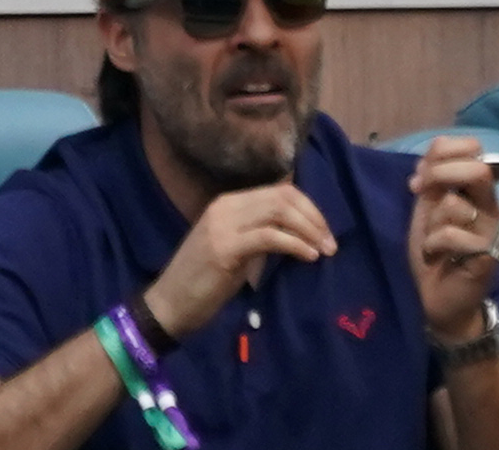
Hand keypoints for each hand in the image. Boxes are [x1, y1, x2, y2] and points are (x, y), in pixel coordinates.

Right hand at [147, 177, 343, 339]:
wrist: (168, 306)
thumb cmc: (201, 284)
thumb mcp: (234, 251)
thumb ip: (258, 236)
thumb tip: (295, 234)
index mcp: (228, 203)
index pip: (278, 191)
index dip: (308, 207)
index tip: (324, 231)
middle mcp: (225, 206)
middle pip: (283, 197)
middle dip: (314, 217)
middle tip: (331, 242)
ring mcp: (223, 224)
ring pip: (279, 212)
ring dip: (309, 230)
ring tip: (325, 250)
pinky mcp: (225, 247)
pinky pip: (270, 237)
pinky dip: (295, 244)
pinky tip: (308, 257)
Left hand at [407, 135, 498, 343]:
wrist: (439, 301)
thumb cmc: (434, 253)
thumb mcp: (427, 210)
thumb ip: (431, 183)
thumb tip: (425, 162)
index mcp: (480, 192)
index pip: (473, 148)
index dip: (443, 152)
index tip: (421, 177)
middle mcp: (493, 207)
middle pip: (477, 169)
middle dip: (440, 175)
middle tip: (422, 193)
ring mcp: (494, 232)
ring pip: (455, 205)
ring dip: (432, 223)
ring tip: (433, 243)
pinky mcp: (488, 256)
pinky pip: (452, 235)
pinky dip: (433, 245)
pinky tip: (437, 258)